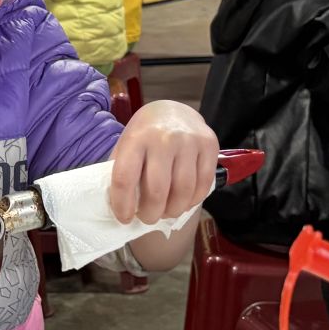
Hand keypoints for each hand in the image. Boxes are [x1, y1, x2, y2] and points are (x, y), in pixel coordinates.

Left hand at [108, 101, 218, 224]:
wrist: (174, 111)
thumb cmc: (145, 135)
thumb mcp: (127, 145)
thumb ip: (122, 170)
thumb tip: (118, 206)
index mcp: (136, 138)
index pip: (125, 178)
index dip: (123, 204)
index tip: (124, 218)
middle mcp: (163, 138)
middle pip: (157, 190)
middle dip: (150, 213)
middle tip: (147, 218)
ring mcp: (189, 141)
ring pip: (183, 191)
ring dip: (173, 210)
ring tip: (166, 213)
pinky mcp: (210, 145)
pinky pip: (204, 184)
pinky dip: (193, 201)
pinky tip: (183, 202)